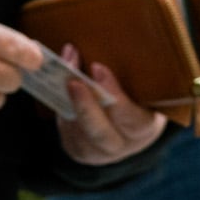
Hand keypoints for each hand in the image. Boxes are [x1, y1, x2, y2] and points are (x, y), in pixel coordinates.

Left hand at [51, 49, 166, 163]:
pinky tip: (56, 86)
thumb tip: (84, 46)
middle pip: (100, 132)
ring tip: (60, 75)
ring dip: (66, 102)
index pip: (132, 118)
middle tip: (73, 81)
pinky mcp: (77, 149)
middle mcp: (121, 145)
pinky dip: (60, 108)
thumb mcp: (140, 86)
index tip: (98, 69)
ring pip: (78, 132)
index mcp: (144, 128)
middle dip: (86, 106)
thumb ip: (123, 72)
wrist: (129, 126)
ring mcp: (97, 152)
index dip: (116, 97)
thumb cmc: (137, 97)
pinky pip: (66, 131)